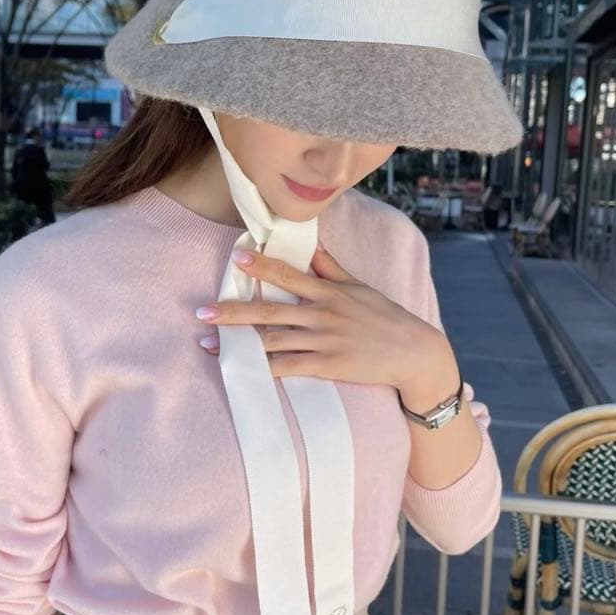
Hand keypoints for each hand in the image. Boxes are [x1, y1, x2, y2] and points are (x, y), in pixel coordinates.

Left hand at [196, 243, 456, 395]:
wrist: (414, 353)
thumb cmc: (386, 318)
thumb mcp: (359, 288)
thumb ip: (331, 268)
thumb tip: (312, 245)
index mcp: (328, 292)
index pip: (289, 275)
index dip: (261, 266)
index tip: (236, 258)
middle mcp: (322, 315)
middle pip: (270, 311)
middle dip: (233, 311)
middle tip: (201, 311)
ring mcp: (323, 342)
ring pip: (273, 341)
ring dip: (238, 343)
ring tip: (208, 342)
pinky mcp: (327, 367)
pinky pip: (288, 367)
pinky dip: (263, 368)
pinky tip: (242, 369)